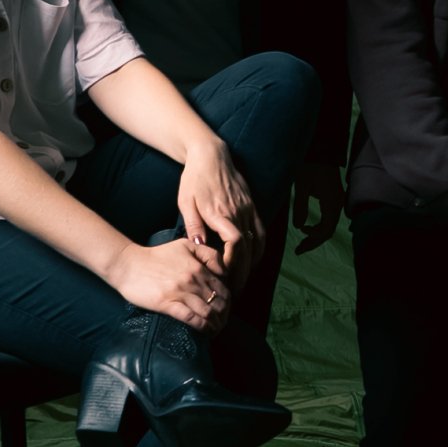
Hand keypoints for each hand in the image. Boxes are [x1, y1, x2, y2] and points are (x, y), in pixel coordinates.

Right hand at [103, 238, 231, 332]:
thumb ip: (208, 254)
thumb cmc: (156, 255)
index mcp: (199, 268)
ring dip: (215, 324)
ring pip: (208, 312)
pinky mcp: (167, 304)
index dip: (228, 302)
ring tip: (215, 330)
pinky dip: (202, 326)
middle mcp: (193, 280)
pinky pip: (191, 318)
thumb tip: (223, 271)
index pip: (223, 289)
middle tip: (222, 323)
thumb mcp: (185, 245)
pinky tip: (205, 332)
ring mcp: (180, 293)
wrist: (128, 264)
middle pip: (219, 303)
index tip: (226, 310)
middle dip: (224, 315)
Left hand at [176, 138, 262, 288]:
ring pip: (257, 242)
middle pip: (248, 248)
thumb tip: (199, 247)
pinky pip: (262, 230)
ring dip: (252, 264)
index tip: (225, 276)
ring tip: (242, 280)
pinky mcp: (252, 206)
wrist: (211, 155)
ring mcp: (248, 209)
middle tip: (234, 291)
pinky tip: (253, 260)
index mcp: (221, 212)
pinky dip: (260, 248)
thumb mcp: (185, 202)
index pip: (236, 242)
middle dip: (243, 272)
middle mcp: (238, 212)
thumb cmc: (193, 179)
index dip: (233, 262)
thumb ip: (194, 225)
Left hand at [291, 162, 344, 253]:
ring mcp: (338, 200)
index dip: (313, 241)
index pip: (326, 230)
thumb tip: (299, 226)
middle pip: (329, 230)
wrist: (321, 148)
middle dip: (314, 241)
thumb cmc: (309, 165)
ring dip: (317, 234)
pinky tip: (308, 227)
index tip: (299, 246)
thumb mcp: (301, 186)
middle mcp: (338, 204)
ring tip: (302, 240)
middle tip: (299, 250)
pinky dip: (320, 225)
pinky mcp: (335, 197)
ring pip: (330, 224)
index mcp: (331, 203)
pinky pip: (330, 217)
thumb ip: (300, 207)